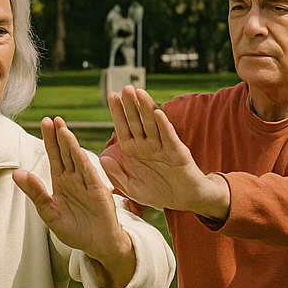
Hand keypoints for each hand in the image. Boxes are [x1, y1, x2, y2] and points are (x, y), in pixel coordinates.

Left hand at [13, 117, 135, 287]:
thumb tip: (16, 173)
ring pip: (77, 160)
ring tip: (63, 129)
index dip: (50, 140)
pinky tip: (78, 152)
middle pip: (66, 153)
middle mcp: (75, 178)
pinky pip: (90, 176)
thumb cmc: (74, 230)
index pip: (55, 156)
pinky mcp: (98, 193)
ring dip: (71, 145)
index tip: (45, 122)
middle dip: (59, 136)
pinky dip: (84, 164)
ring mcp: (88, 184)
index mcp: (62, 181)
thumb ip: (35, 192)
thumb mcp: (49, 212)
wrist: (97, 245)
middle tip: (53, 119)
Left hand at [99, 86, 229, 217]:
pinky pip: (169, 137)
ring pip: (152, 125)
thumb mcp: (133, 189)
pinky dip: (163, 125)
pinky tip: (158, 113)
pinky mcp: (177, 152)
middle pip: (136, 122)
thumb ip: (118, 176)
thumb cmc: (159, 193)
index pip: (123, 128)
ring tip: (140, 92)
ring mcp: (162, 147)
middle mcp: (147, 145)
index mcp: (134, 152)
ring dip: (146, 108)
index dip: (118, 112)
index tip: (111, 96)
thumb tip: (103, 158)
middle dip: (130, 105)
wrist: (185, 200)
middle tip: (125, 88)